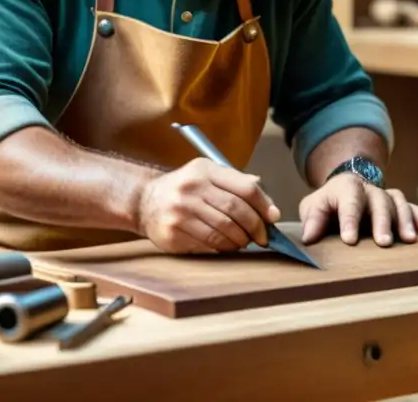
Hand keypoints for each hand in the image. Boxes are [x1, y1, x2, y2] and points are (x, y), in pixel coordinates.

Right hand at [137, 158, 281, 253]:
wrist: (145, 201)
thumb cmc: (186, 189)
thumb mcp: (209, 176)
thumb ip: (239, 185)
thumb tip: (271, 209)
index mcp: (205, 170)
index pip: (245, 187)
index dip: (263, 205)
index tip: (272, 218)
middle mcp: (192, 188)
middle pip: (236, 210)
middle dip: (255, 227)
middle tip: (262, 237)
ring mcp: (180, 211)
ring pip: (224, 230)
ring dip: (241, 240)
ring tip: (244, 241)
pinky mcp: (173, 232)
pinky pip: (208, 244)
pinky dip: (224, 248)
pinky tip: (227, 246)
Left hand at [299, 173, 417, 245]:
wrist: (349, 186)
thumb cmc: (330, 203)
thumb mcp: (314, 206)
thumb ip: (312, 219)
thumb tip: (309, 237)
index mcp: (347, 187)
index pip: (349, 200)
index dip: (349, 219)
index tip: (349, 239)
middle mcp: (372, 190)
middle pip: (380, 202)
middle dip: (383, 222)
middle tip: (384, 242)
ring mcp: (389, 196)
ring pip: (402, 204)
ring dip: (409, 221)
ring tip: (414, 240)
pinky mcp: (404, 206)